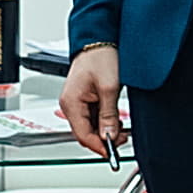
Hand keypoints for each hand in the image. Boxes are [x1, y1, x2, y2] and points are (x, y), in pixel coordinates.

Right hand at [62, 45, 126, 159]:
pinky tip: (116, 120)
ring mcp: (77, 102)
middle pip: (85, 133)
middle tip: (122, 140)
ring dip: (105, 131)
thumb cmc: (100, 57)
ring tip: (122, 130)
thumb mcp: (109, 88)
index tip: (113, 153)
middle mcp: (70, 104)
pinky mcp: (85, 99)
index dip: (99, 146)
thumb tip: (109, 136)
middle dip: (103, 139)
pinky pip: (93, 117)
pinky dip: (105, 122)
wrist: (99, 40)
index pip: (83, 135)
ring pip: (90, 127)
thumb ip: (108, 115)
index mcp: (71, 102)